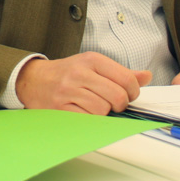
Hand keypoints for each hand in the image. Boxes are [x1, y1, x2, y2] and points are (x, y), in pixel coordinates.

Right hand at [15, 52, 151, 114]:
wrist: (33, 79)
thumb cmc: (66, 73)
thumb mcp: (92, 65)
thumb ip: (120, 72)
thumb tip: (146, 76)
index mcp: (92, 60)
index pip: (126, 79)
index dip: (133, 92)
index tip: (127, 95)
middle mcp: (80, 73)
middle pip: (117, 97)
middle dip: (119, 105)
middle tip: (112, 104)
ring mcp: (69, 91)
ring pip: (103, 110)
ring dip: (103, 113)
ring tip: (94, 107)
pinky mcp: (60, 107)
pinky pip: (88, 119)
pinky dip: (91, 120)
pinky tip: (85, 112)